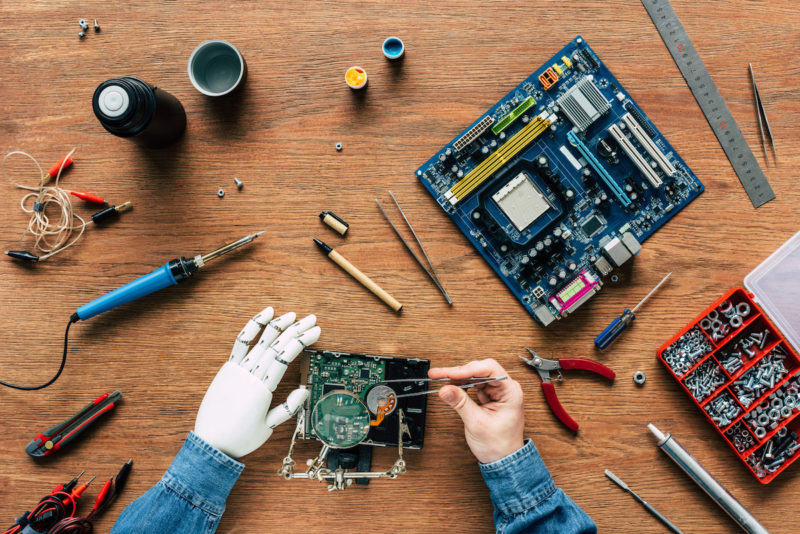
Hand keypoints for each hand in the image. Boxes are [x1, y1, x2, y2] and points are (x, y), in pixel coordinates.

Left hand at [194, 307, 320, 458]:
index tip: (315, 331)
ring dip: (278, 325)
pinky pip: (240, 343)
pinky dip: (252, 327)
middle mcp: (250, 376)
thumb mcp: (268, 427)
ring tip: (292, 315)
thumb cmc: (240, 438)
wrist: (210, 444)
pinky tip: (264, 315)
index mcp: (262, 390)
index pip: (286, 357)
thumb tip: (304, 390)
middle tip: (311, 319)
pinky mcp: (227, 369)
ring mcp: (237, 370)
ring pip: (261, 341)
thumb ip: (287, 408)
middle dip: (296, 330)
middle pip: (276, 346)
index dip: (302, 341)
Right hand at [428, 359, 523, 463]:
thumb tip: (446, 389)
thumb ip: (460, 403)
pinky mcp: (491, 396)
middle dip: (459, 372)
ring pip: (476, 376)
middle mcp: (507, 388)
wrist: (503, 460)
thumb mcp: (477, 423)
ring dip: (459, 378)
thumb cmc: (499, 445)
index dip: (467, 369)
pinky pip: (475, 384)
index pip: (489, 369)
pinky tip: (451, 386)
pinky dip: (462, 385)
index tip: (449, 373)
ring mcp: (498, 392)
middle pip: (481, 369)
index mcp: (511, 392)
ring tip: (441, 379)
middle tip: (440, 375)